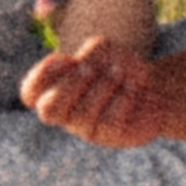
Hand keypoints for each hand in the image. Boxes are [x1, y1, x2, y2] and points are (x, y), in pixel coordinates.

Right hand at [21, 36, 179, 147]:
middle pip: (49, 110)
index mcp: (57, 89)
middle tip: (91, 68)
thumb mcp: (104, 48)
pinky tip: (131, 87)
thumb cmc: (119, 65)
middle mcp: (68, 113)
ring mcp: (88, 128)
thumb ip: (91, 53)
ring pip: (82, 116)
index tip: (66, 58)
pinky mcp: (112, 137)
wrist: (154, 88)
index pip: (30, 92)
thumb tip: (84, 66)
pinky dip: (121, 98)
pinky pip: (109, 121)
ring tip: (119, 72)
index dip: (41, 76)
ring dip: (101, 86)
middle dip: (70, 84)